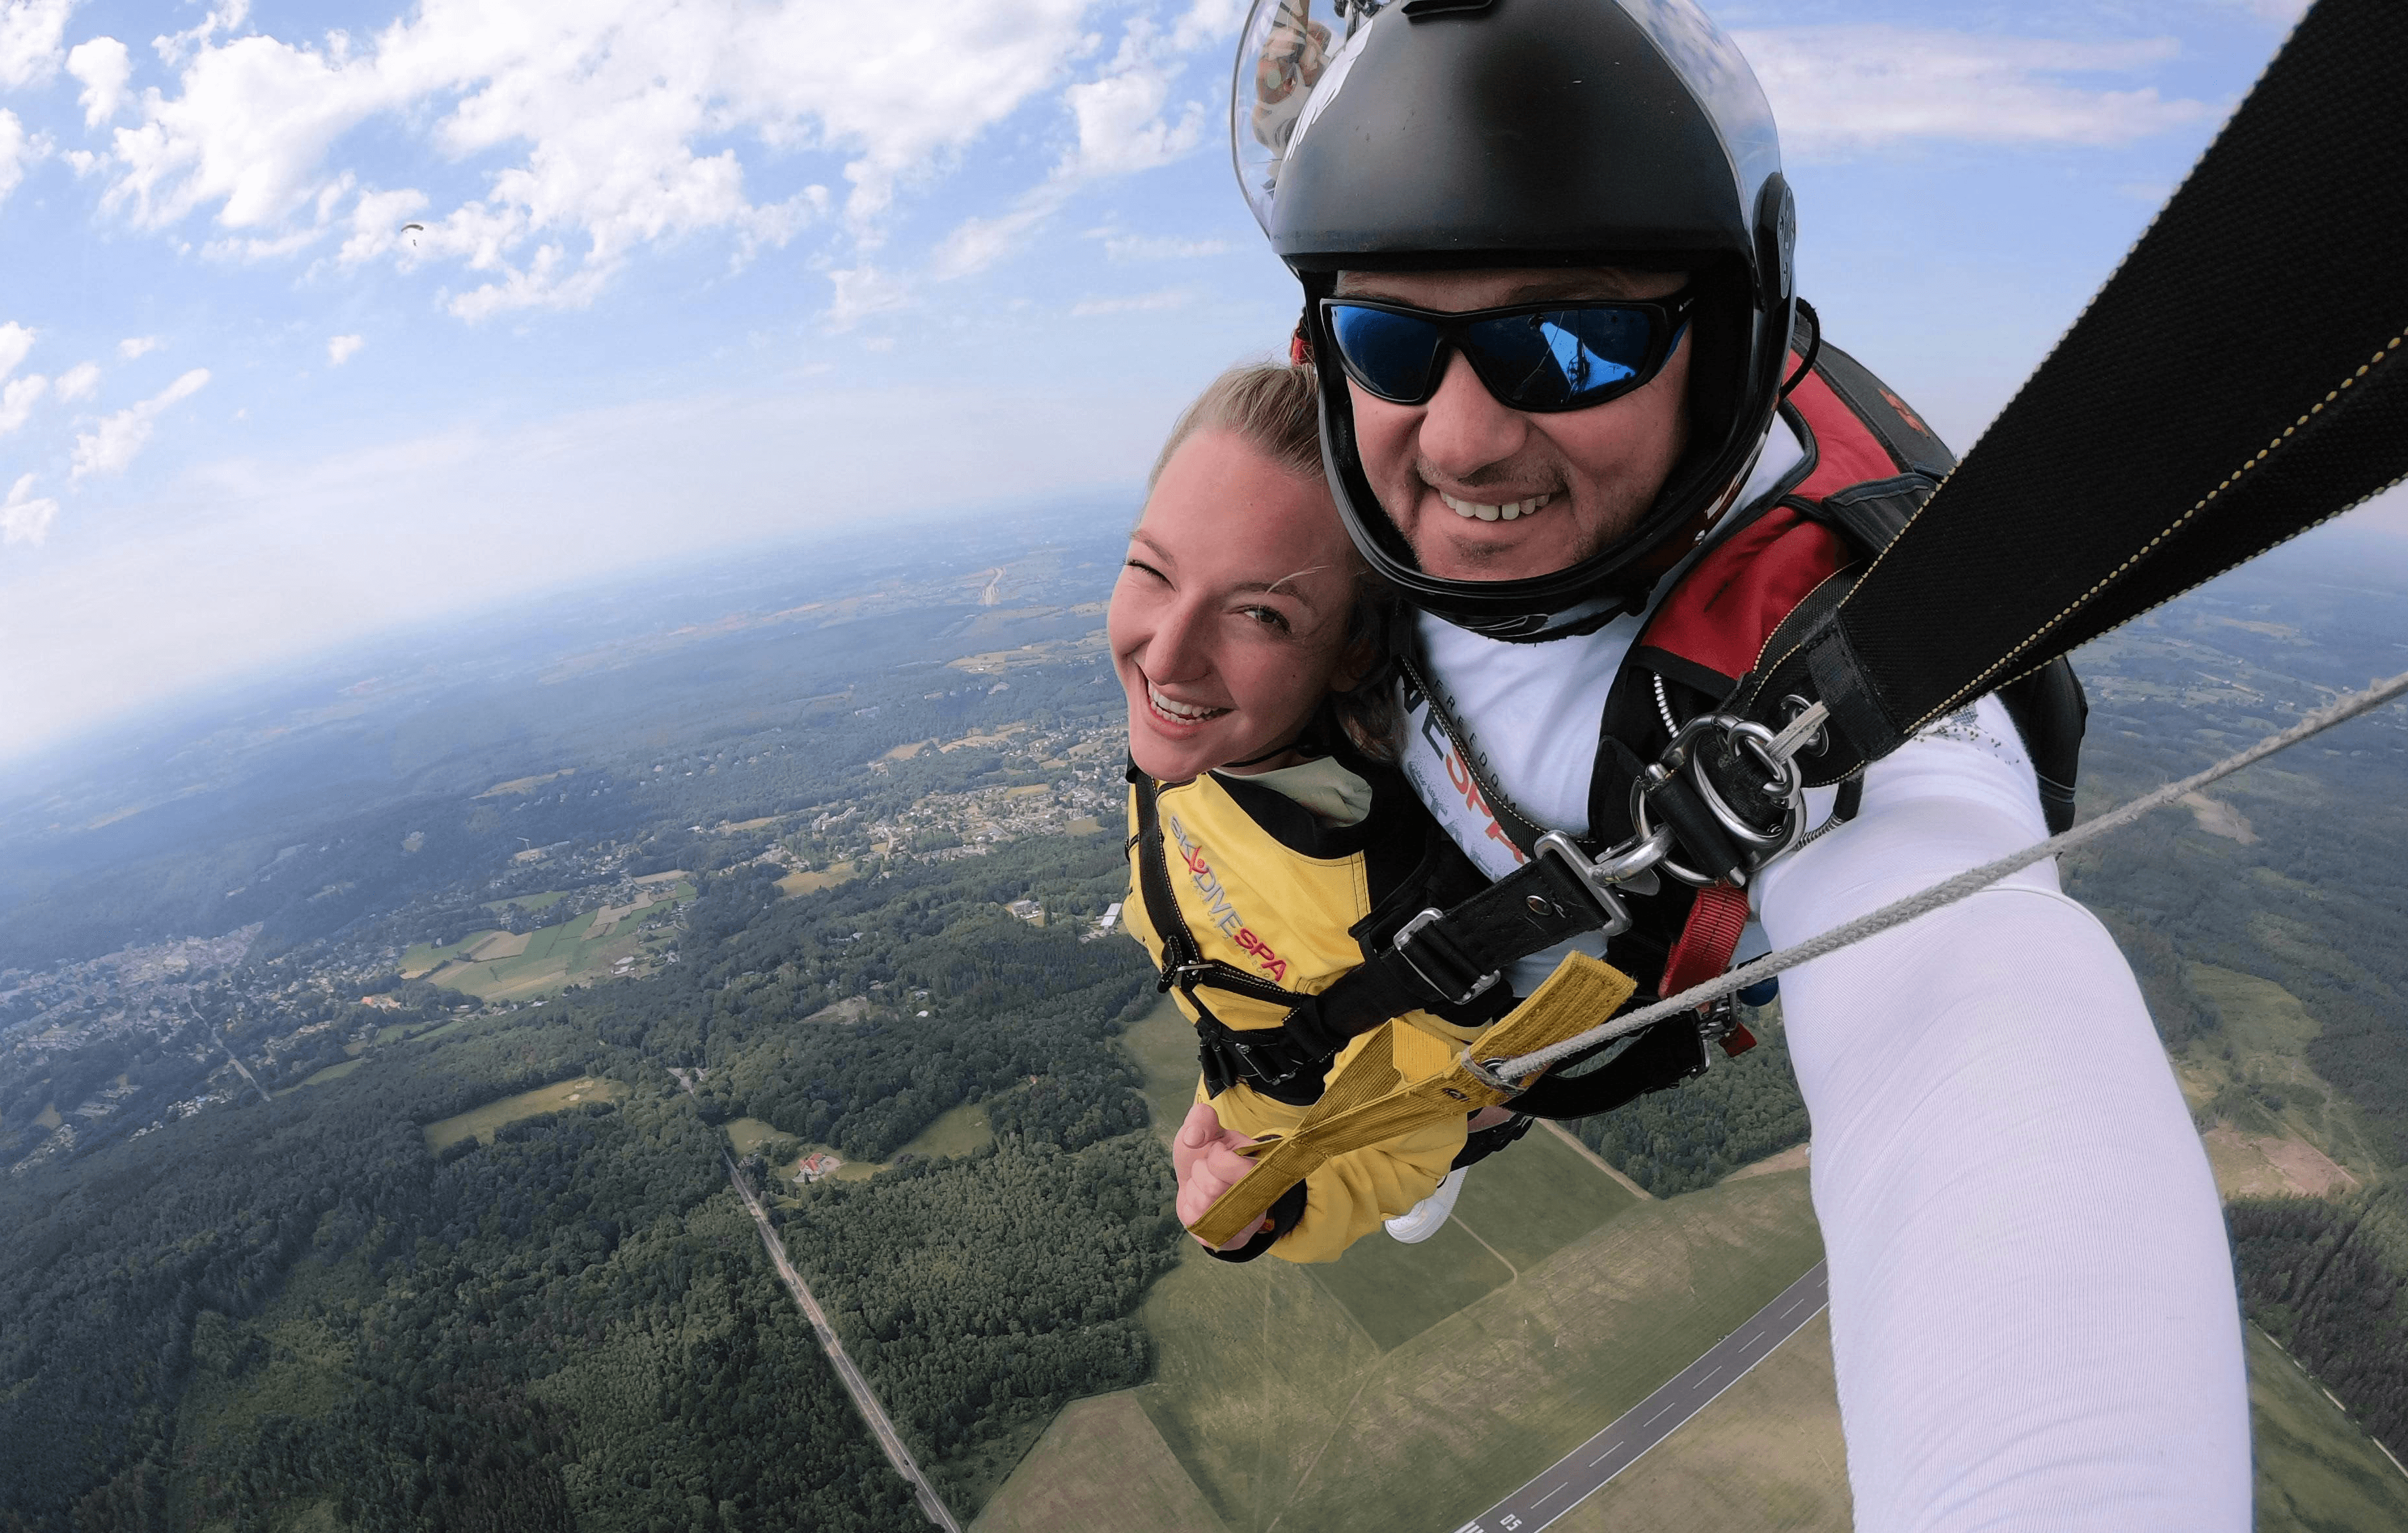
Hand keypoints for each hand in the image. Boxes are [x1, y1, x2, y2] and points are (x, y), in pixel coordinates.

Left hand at [1172, 1102, 1268, 1249]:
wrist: (1199, 1182)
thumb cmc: (1205, 1154)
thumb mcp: (1205, 1128)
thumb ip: (1201, 1118)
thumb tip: (1192, 1137)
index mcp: (1261, 1165)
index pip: (1239, 1167)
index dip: (1216, 1158)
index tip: (1215, 1152)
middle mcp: (1261, 1196)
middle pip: (1214, 1188)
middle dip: (1199, 1174)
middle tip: (1206, 1171)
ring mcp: (1248, 1222)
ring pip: (1203, 1207)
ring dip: (1193, 1192)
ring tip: (1203, 1187)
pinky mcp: (1232, 1240)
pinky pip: (1200, 1227)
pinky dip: (1190, 1213)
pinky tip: (1199, 1206)